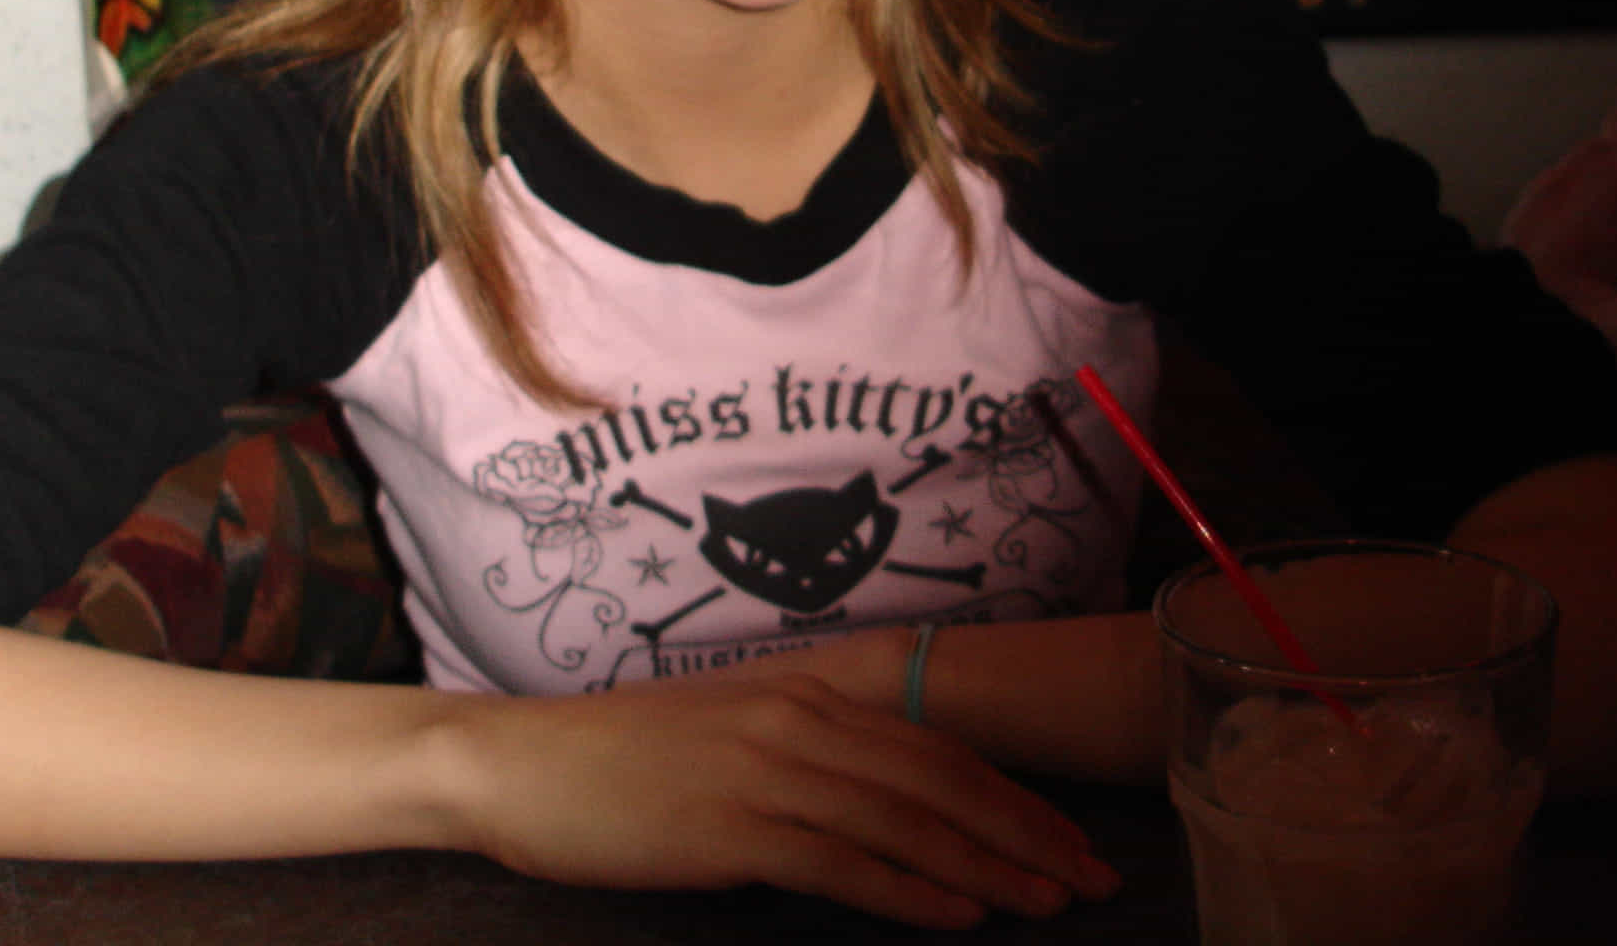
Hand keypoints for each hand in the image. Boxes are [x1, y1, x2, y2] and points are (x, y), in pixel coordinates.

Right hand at [438, 668, 1120, 928]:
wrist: (521, 765)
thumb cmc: (621, 764)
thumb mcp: (730, 741)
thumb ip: (808, 761)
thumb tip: (884, 808)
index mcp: (806, 698)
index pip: (938, 747)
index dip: (1015, 796)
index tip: (1073, 840)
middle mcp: (800, 722)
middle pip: (942, 779)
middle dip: (1028, 832)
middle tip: (1095, 880)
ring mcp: (767, 772)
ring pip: (906, 819)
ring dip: (988, 866)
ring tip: (1049, 905)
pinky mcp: (732, 826)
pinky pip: (840, 862)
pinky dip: (908, 890)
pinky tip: (957, 919)